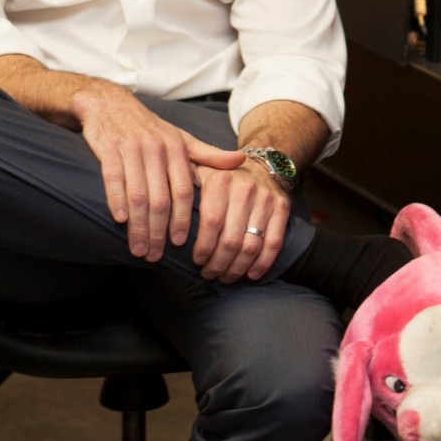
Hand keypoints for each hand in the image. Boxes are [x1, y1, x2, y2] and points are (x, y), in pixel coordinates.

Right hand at [74, 83, 242, 261]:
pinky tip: (120, 221)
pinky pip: (113, 180)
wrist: (111, 104)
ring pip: (137, 195)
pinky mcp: (109, 150)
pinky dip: (116, 201)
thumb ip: (209, 155)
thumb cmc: (151, 129)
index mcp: (177, 150)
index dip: (183, 219)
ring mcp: (132, 150)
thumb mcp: (182, 139)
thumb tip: (242, 161)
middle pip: (159, 199)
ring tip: (138, 249)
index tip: (181, 243)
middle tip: (155, 255)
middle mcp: (156, 150)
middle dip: (158, 231)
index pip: (183, 191)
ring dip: (137, 226)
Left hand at [192, 157, 290, 282]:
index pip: (211, 223)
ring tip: (226, 276)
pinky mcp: (282, 208)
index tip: (197, 261)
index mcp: (221, 181)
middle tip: (210, 274)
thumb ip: (183, 185)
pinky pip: (273, 243)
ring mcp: (266, 199)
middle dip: (218, 264)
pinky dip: (262, 264)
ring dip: (237, 268)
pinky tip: (251, 274)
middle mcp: (245, 189)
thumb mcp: (201, 170)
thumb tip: (158, 207)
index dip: (204, 248)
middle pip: (231, 240)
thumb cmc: (224, 176)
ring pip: (251, 245)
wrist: (262, 163)